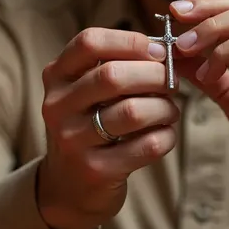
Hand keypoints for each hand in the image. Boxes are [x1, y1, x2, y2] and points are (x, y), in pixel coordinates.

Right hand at [37, 28, 179, 228]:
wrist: (67, 188)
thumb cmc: (89, 125)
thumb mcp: (86, 91)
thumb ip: (115, 65)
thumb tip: (161, 50)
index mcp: (57, 77)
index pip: (89, 42)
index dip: (129, 41)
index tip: (157, 51)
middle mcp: (58, 106)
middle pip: (113, 76)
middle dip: (154, 75)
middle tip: (171, 83)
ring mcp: (73, 140)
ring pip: (133, 112)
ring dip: (164, 107)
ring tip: (169, 110)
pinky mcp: (95, 170)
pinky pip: (146, 145)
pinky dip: (166, 136)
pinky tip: (164, 134)